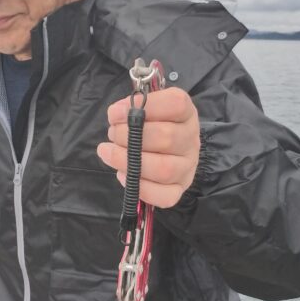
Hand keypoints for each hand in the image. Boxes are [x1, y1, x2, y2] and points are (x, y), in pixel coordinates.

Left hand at [97, 88, 200, 207]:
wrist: (169, 150)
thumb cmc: (152, 125)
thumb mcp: (146, 109)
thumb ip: (132, 108)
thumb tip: (118, 114)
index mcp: (186, 114)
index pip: (176, 104)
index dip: (145, 106)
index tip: (116, 112)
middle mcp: (191, 140)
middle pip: (166, 138)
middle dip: (130, 135)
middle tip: (112, 133)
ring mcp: (187, 167)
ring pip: (164, 169)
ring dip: (128, 161)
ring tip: (108, 152)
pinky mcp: (179, 189)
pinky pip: (166, 196)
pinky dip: (141, 188)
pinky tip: (123, 175)